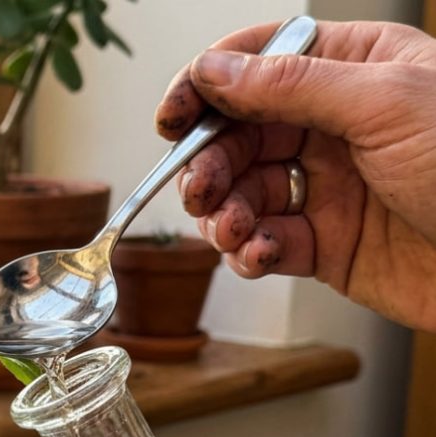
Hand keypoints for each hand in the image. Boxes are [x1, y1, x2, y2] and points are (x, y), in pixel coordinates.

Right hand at [156, 20, 435, 331]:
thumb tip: (214, 69)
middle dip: (209, 161)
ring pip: (244, 190)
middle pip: (240, 132)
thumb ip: (290, 86)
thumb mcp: (384, 105)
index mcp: (357, 69)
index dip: (208, 85)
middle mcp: (337, 124)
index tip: (173, 116)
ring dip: (224, 212)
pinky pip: (267, 242)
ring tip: (231, 230)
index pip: (261, 61)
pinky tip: (258, 254)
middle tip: (198, 189)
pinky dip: (250, 251)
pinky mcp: (328, 245)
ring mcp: (331, 186)